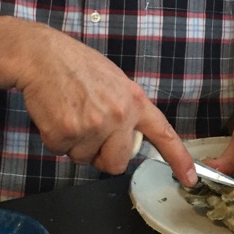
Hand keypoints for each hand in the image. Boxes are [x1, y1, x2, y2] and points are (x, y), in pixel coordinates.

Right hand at [15, 28, 197, 188]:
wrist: (43, 55)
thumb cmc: (76, 66)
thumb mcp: (114, 81)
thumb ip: (126, 110)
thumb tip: (127, 138)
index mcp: (134, 101)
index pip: (163, 134)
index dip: (179, 159)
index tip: (190, 178)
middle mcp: (118, 116)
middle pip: (117, 163)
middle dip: (101, 155)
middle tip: (87, 128)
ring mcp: (92, 126)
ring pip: (85, 158)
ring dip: (74, 143)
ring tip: (69, 112)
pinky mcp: (66, 133)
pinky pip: (62, 152)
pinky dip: (55, 138)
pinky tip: (55, 113)